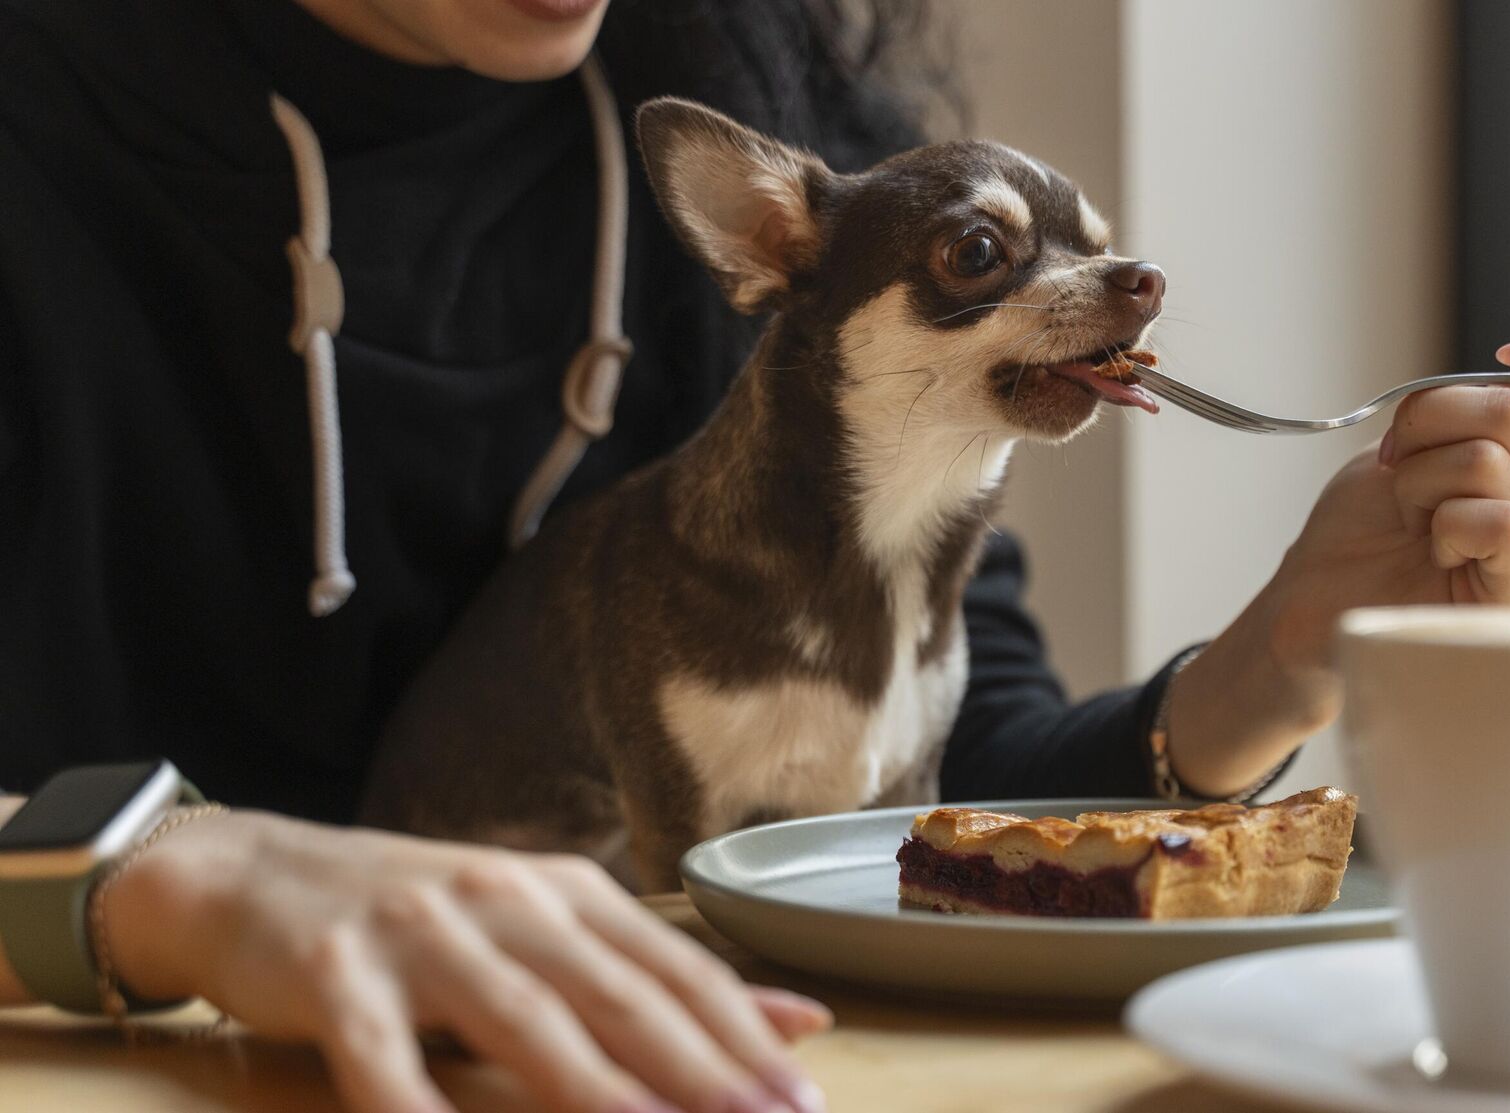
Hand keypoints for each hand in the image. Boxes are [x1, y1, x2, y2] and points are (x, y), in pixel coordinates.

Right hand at [101, 811, 830, 1112]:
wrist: (247, 871)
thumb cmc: (417, 922)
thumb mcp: (544, 932)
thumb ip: (664, 983)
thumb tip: (804, 1019)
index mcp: (566, 894)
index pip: (674, 971)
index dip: (741, 1037)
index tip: (799, 1104)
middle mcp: (506, 900)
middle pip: (617, 996)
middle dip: (698, 1069)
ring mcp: (419, 931)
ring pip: (522, 1019)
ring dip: (592, 1090)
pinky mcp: (332, 970)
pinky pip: (380, 1052)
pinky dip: (412, 1104)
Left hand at [1166, 297, 1509, 794]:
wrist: (1315, 599)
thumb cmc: (1368, 524)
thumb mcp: (1433, 433)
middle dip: (1431, 417)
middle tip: (1400, 463)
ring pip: (1491, 458)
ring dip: (1419, 474)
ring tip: (1409, 515)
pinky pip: (1500, 520)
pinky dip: (1443, 521)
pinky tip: (1431, 550)